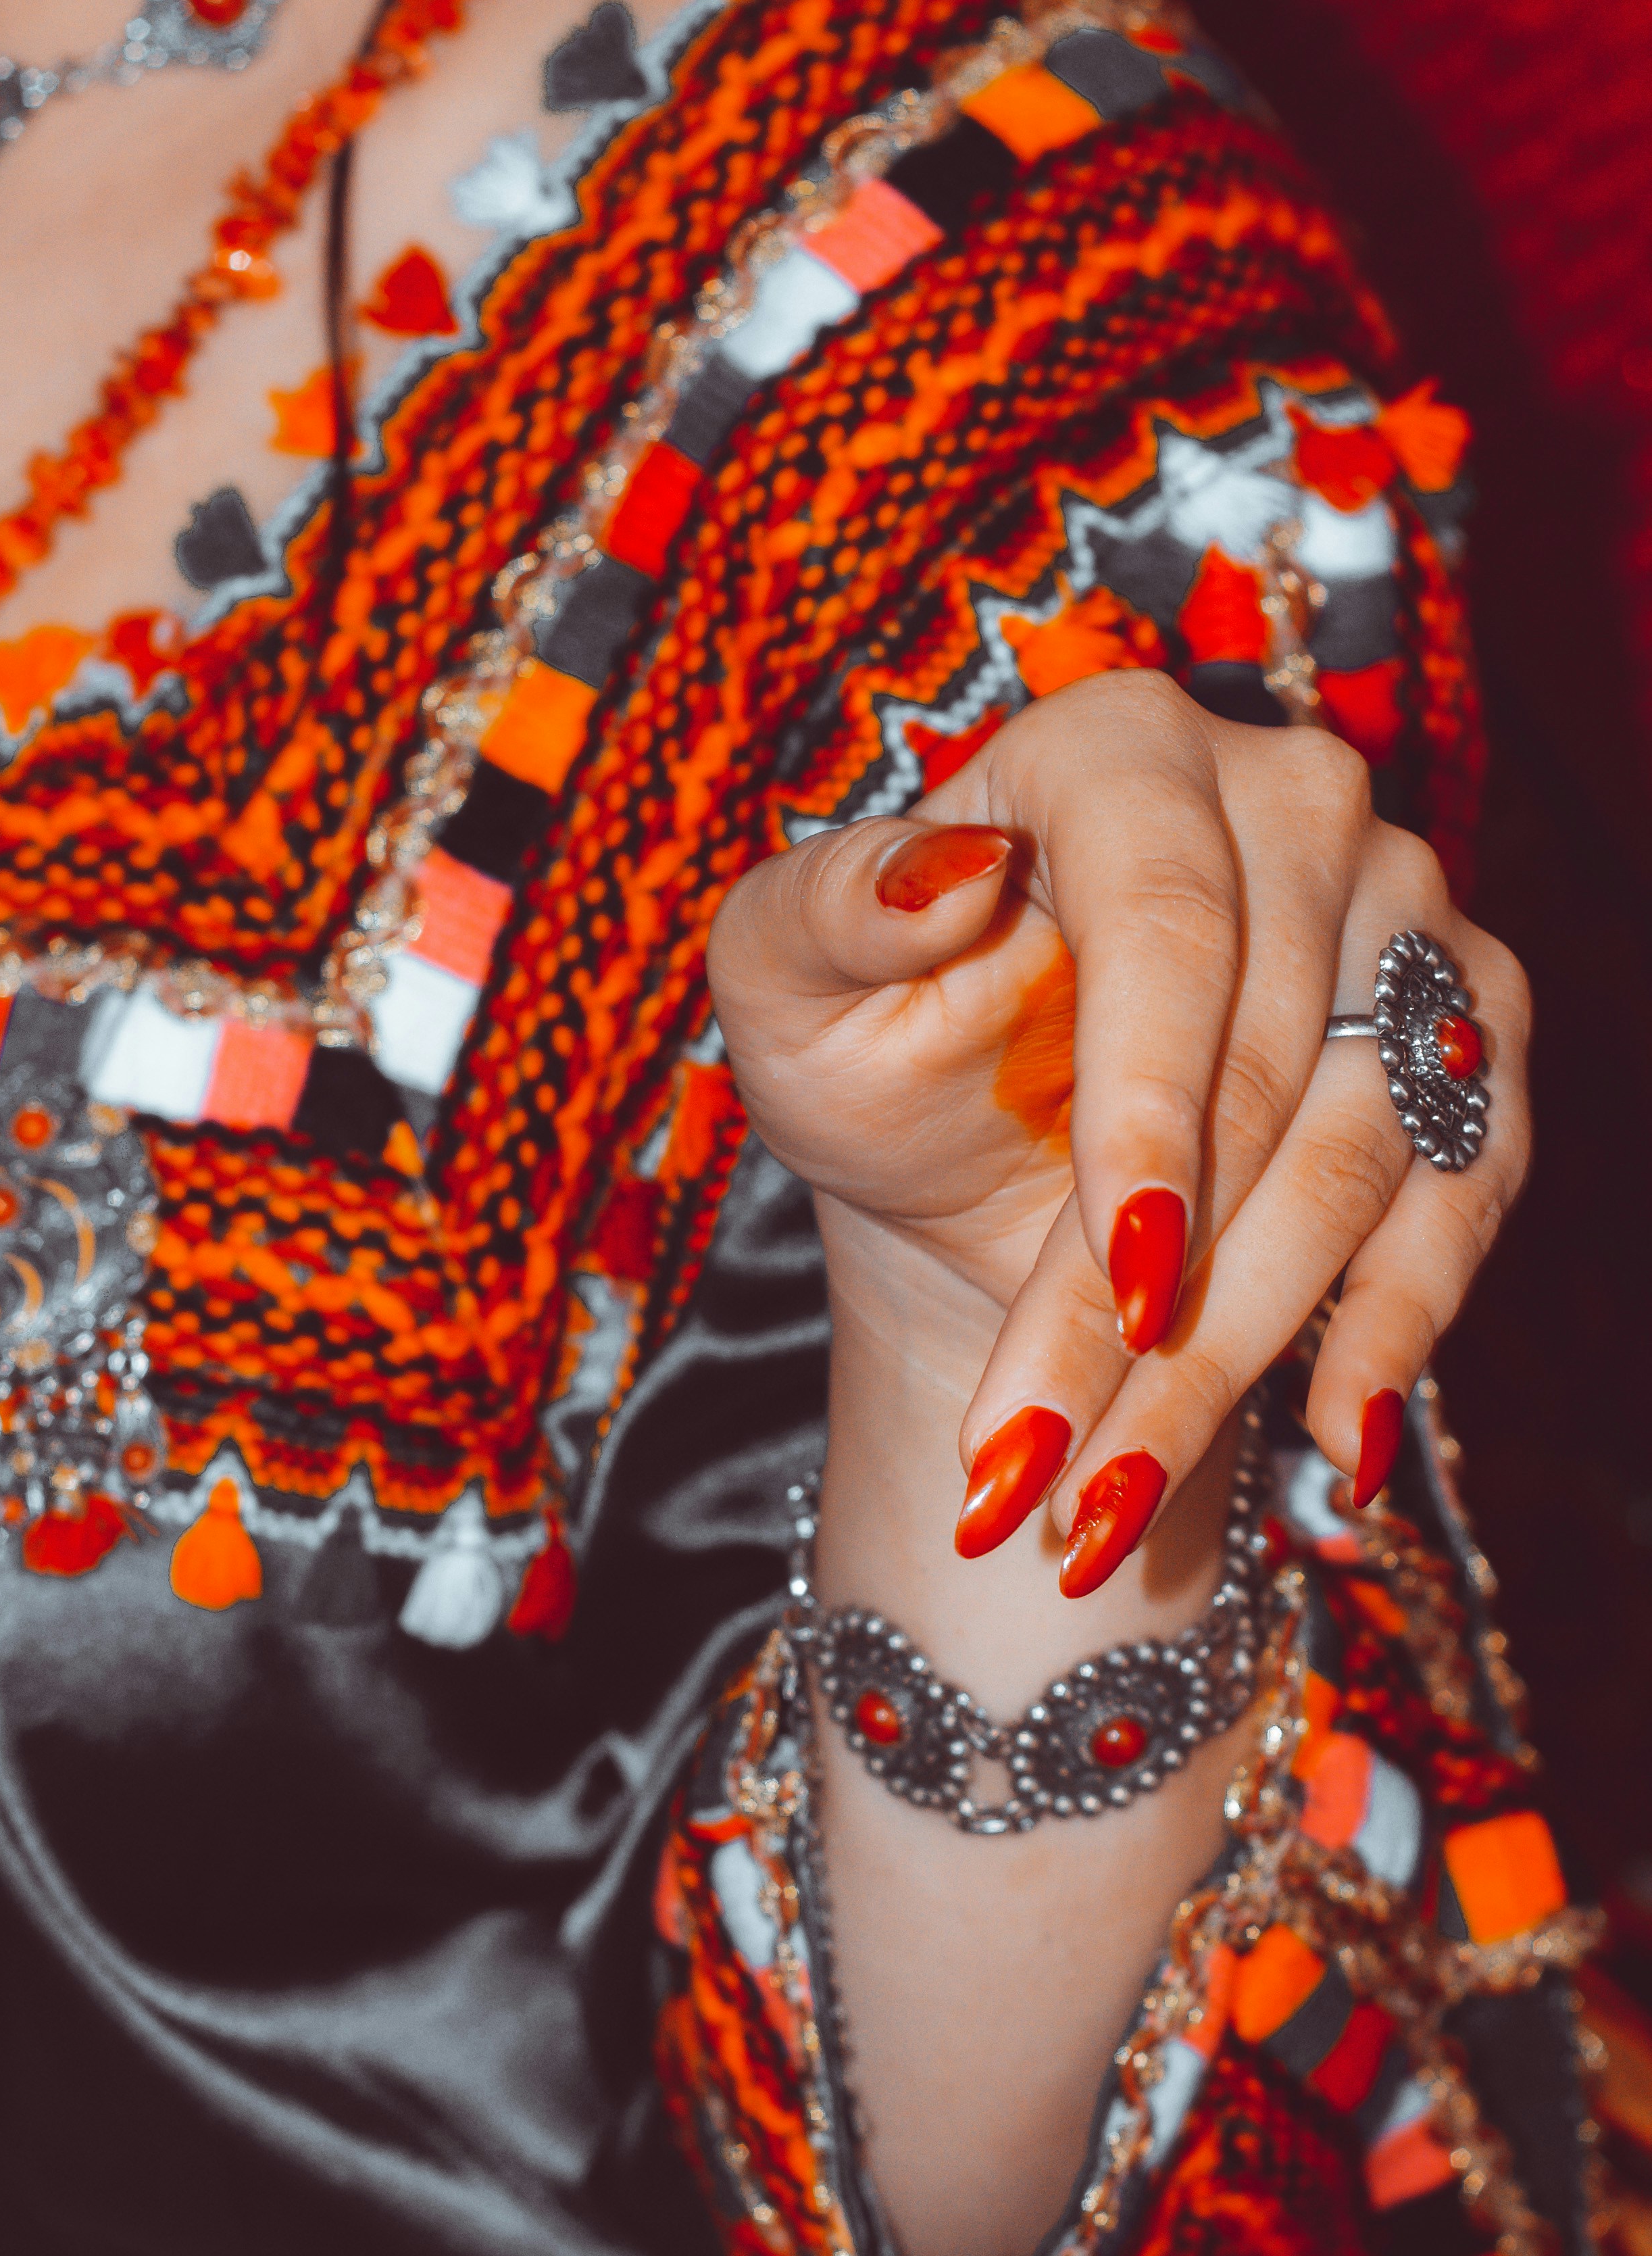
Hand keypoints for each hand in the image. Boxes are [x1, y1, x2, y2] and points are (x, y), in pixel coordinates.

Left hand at [706, 669, 1530, 1587]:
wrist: (976, 1145)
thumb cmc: (874, 1047)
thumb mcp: (786, 984)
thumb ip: (828, 912)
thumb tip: (941, 872)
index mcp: (1119, 751)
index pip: (1168, 924)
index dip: (1151, 1104)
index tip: (1122, 1263)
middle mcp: (1293, 799)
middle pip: (1263, 1073)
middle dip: (1146, 1300)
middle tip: (1033, 1464)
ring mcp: (1403, 911)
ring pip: (1367, 1156)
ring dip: (1240, 1353)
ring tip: (1102, 1504)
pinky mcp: (1467, 1029)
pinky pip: (1469, 1189)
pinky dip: (1395, 1332)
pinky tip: (1324, 1442)